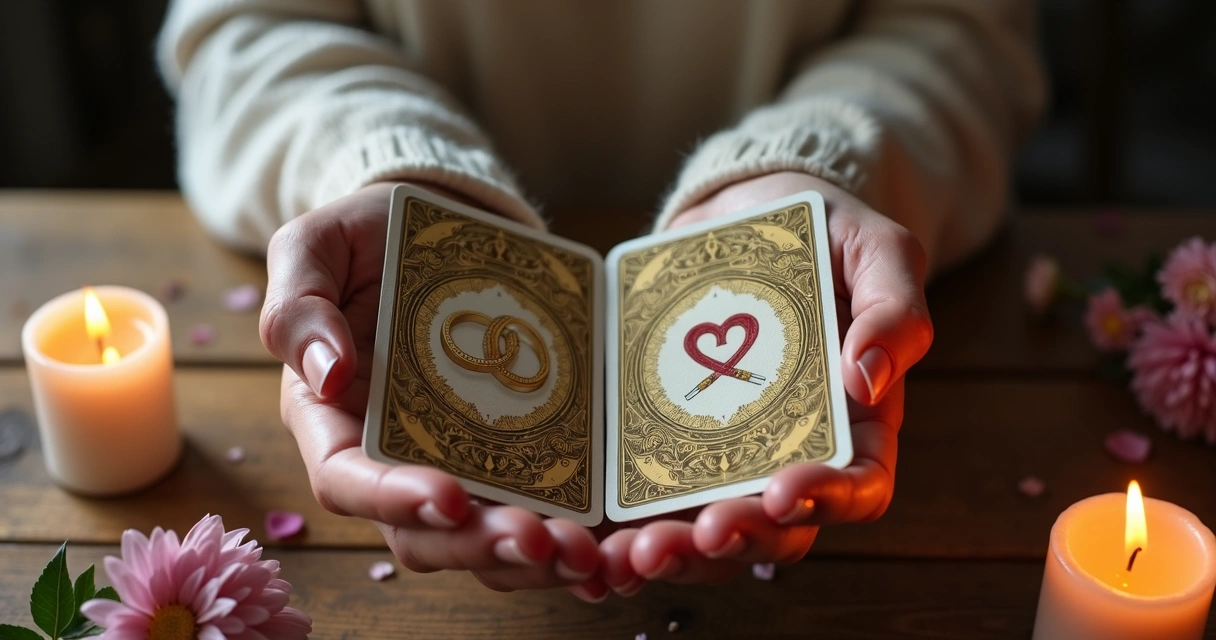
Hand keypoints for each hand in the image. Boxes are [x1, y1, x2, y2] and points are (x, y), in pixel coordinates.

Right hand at [259, 182, 604, 598]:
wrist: (436, 225)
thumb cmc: (367, 236)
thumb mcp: (317, 245)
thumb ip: (299, 304)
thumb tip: (325, 372)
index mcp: (332, 417)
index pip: (347, 479)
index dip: (391, 498)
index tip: (447, 497)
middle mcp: (390, 456)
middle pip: (423, 532)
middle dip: (478, 545)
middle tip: (540, 541)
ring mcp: (453, 461)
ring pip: (481, 539)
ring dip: (531, 560)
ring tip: (582, 553)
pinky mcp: (510, 456)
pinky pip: (534, 513)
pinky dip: (566, 539)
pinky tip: (607, 548)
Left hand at [596, 172, 932, 594]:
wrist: (739, 213)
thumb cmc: (823, 233)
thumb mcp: (875, 249)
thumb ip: (894, 308)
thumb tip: (870, 378)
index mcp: (856, 422)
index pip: (859, 485)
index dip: (827, 500)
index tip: (783, 494)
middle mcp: (792, 453)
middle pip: (777, 529)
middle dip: (736, 540)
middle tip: (694, 536)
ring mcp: (725, 457)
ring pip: (708, 531)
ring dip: (674, 553)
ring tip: (631, 555)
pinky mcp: (666, 446)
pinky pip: (649, 502)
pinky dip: (623, 532)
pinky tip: (594, 543)